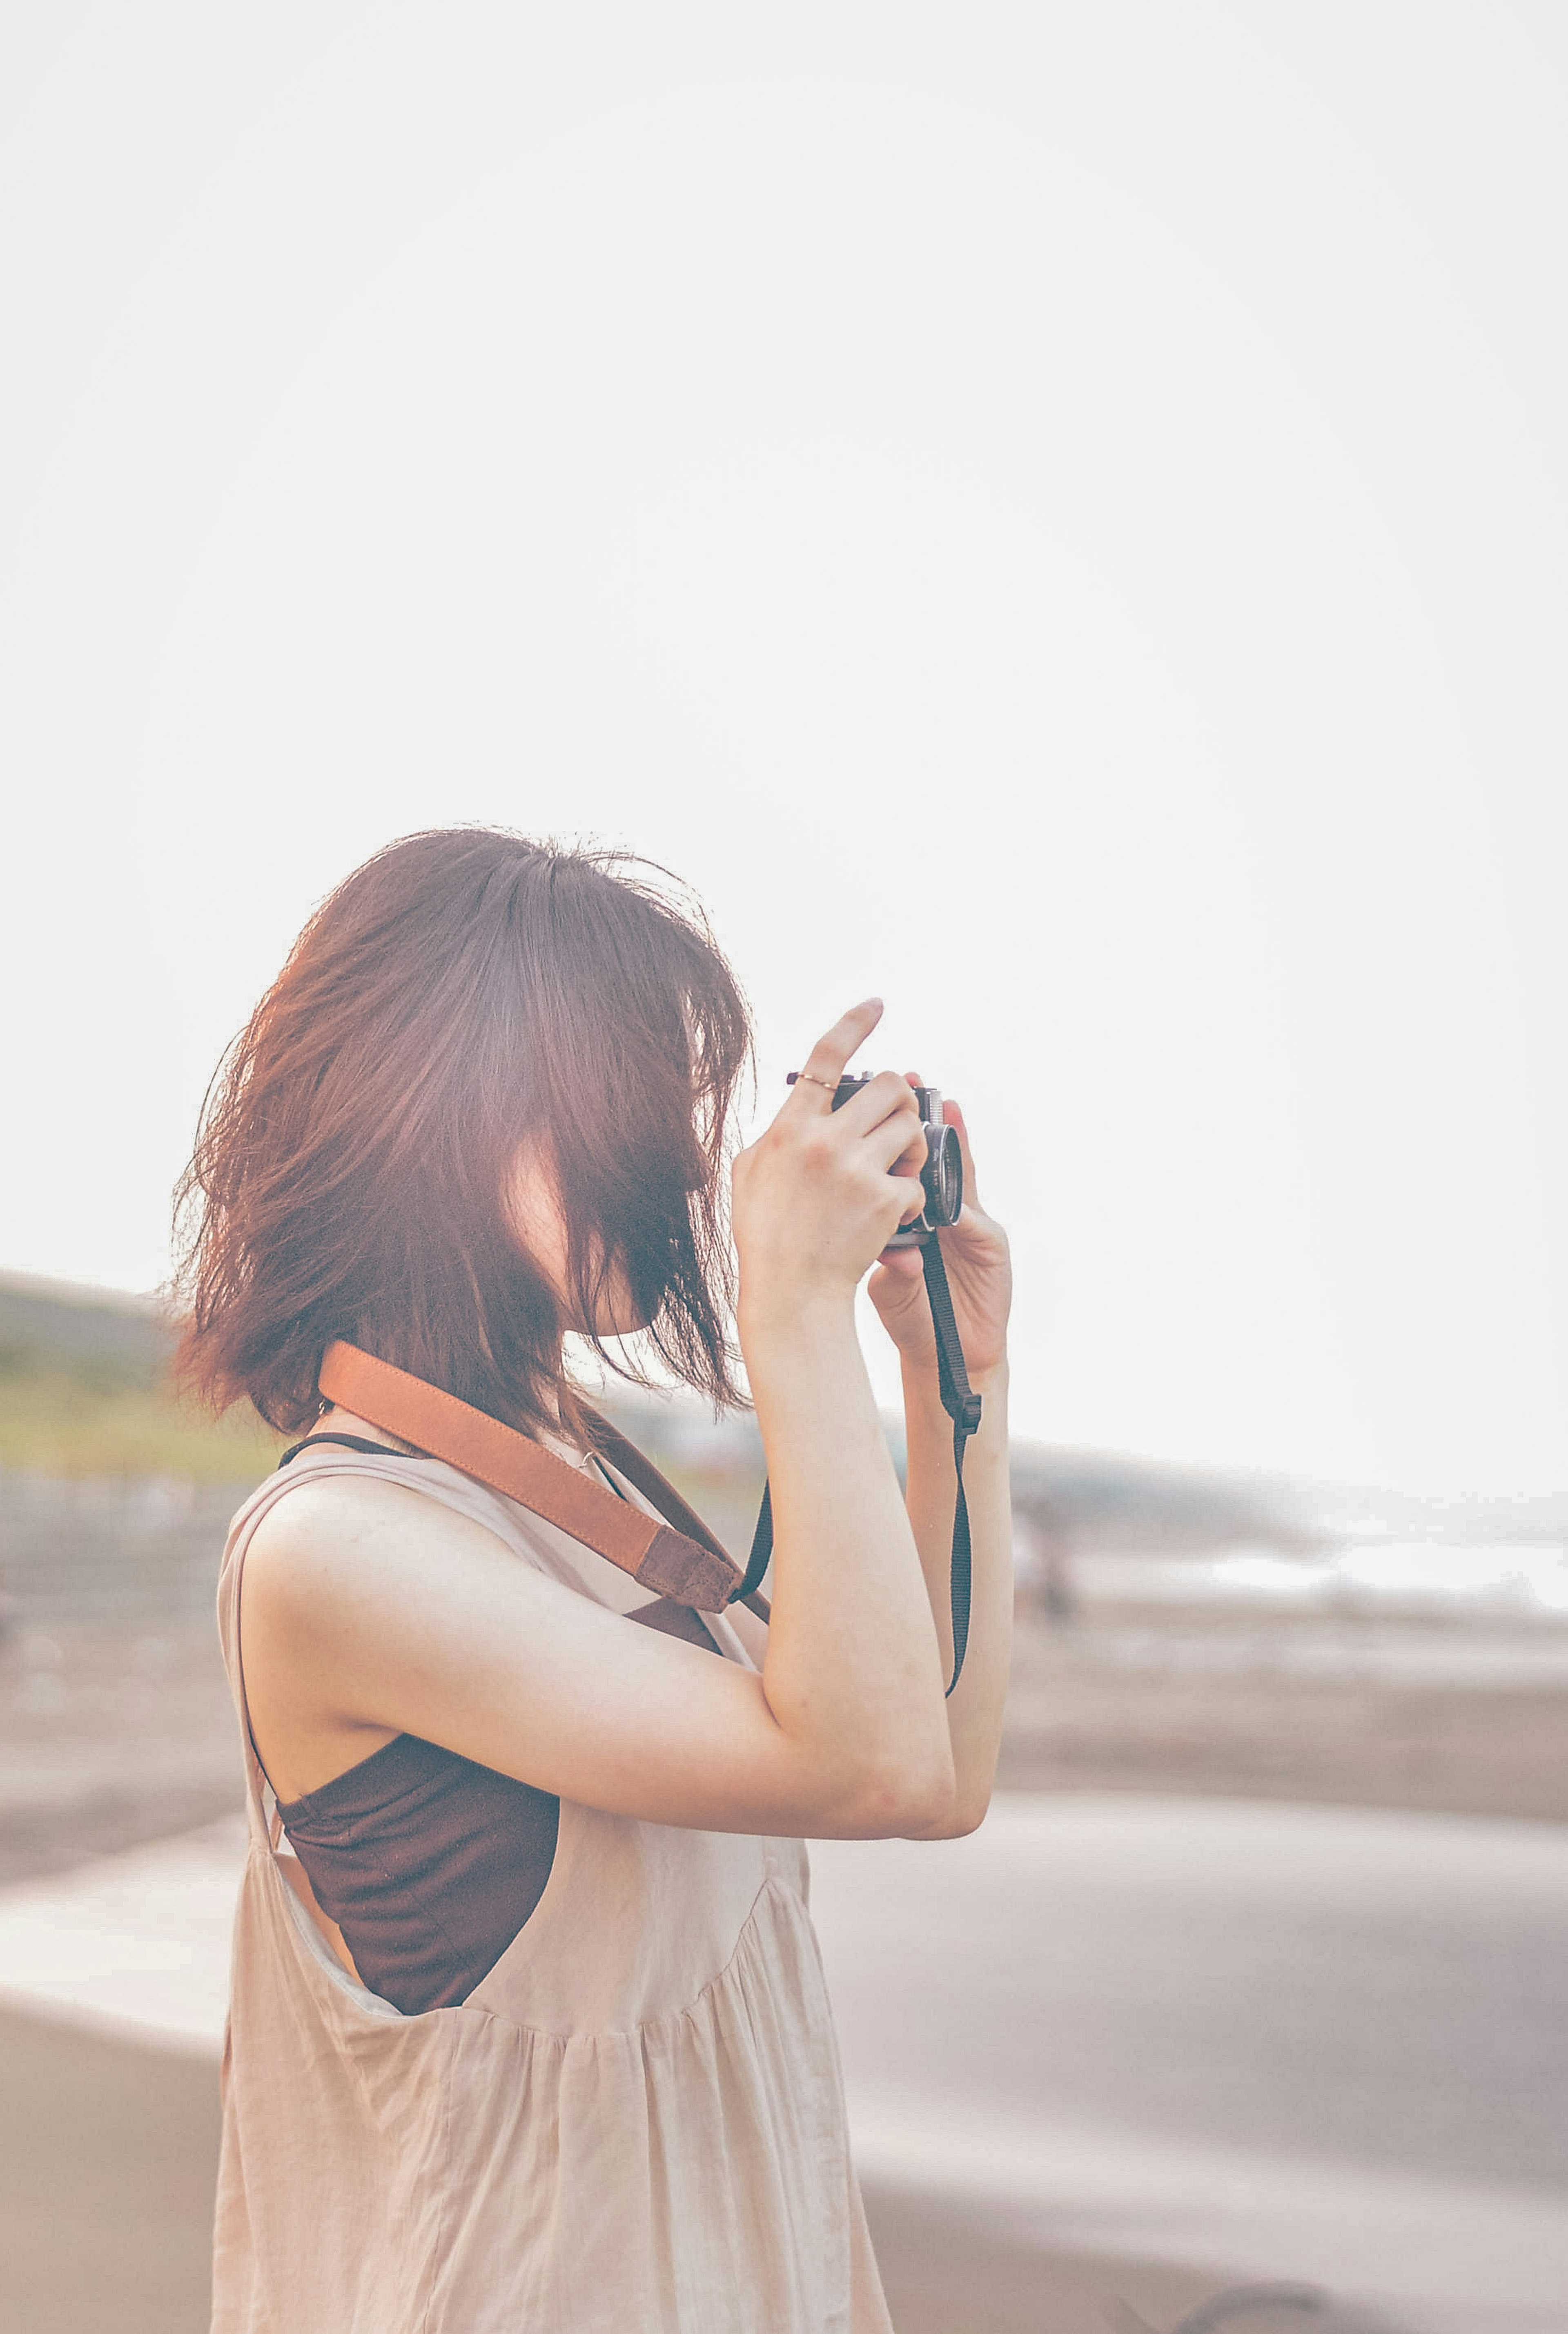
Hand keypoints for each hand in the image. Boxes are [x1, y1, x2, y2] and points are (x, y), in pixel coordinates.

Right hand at [731, 1000, 928, 1318]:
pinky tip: (893, 1217)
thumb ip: (777, 1136)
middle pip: (888, 1086)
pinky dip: (911, 1198)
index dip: (854, 1023)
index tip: (876, 1005)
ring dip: (910, 1148)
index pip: (824, 1057)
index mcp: (789, 1128)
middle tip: (895, 1126)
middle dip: (901, 1102)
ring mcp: (855, 1169)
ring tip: (895, 1173)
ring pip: (910, 1127)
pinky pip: (916, 1181)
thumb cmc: (767, 1237)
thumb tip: (796, 1109)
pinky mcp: (884, 1200)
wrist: (790, 1293)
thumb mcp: (751, 1174)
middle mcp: (823, 1140)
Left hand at [868, 1084, 1010, 1382]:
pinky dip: (964, 1195)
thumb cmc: (913, 1318)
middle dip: (924, 1121)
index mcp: (913, 1218)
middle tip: (911, 1084)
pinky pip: (976, 1213)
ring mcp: (971, 1226)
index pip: (902, 1168)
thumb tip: (859, 1225)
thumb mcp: (887, 1279)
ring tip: (943, 1107)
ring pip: (961, 1175)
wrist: (951, 1358)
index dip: (891, 1134)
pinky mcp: (992, 1244)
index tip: (872, 1097)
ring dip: (953, 1141)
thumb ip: (881, 1251)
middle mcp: (945, 1214)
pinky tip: (952, 1171)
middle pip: (936, 1158)